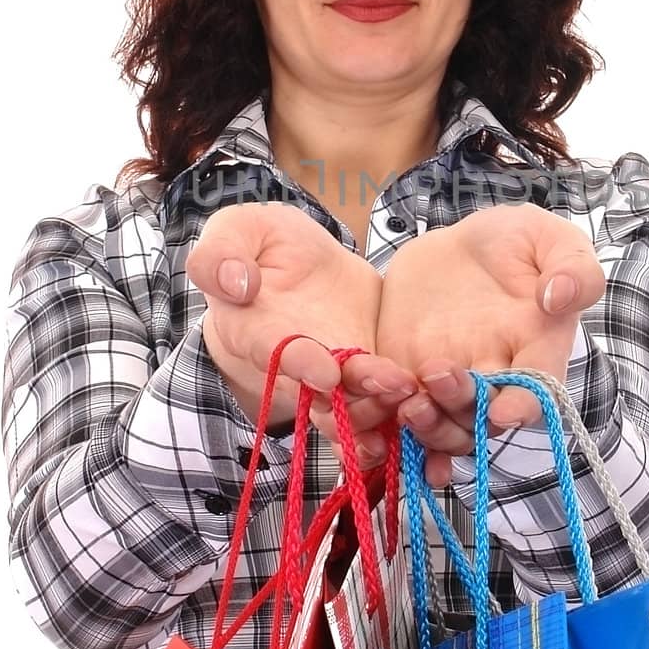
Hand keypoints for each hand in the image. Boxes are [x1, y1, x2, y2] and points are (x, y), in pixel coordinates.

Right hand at [186, 204, 415, 447]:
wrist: (294, 261)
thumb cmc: (259, 246)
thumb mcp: (233, 232)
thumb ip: (221, 254)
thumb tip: (237, 283)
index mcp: (258, 332)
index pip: (278, 355)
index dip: (301, 366)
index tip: (326, 372)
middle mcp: (297, 366)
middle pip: (325, 396)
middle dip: (357, 398)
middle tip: (393, 387)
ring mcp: (334, 375)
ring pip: (355, 408)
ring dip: (384, 409)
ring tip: (415, 397)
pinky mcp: (367, 371)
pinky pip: (381, 403)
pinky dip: (400, 416)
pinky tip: (427, 416)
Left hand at [374, 204, 604, 486]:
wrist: (461, 243)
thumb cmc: (516, 242)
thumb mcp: (549, 238)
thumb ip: (572, 266)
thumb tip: (559, 298)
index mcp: (537, 349)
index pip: (538, 391)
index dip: (524, 406)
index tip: (505, 410)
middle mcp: (496, 375)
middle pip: (483, 420)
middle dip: (461, 412)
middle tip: (439, 376)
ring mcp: (452, 380)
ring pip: (443, 427)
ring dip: (427, 428)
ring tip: (409, 403)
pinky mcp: (409, 374)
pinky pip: (399, 411)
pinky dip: (389, 420)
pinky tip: (377, 408)